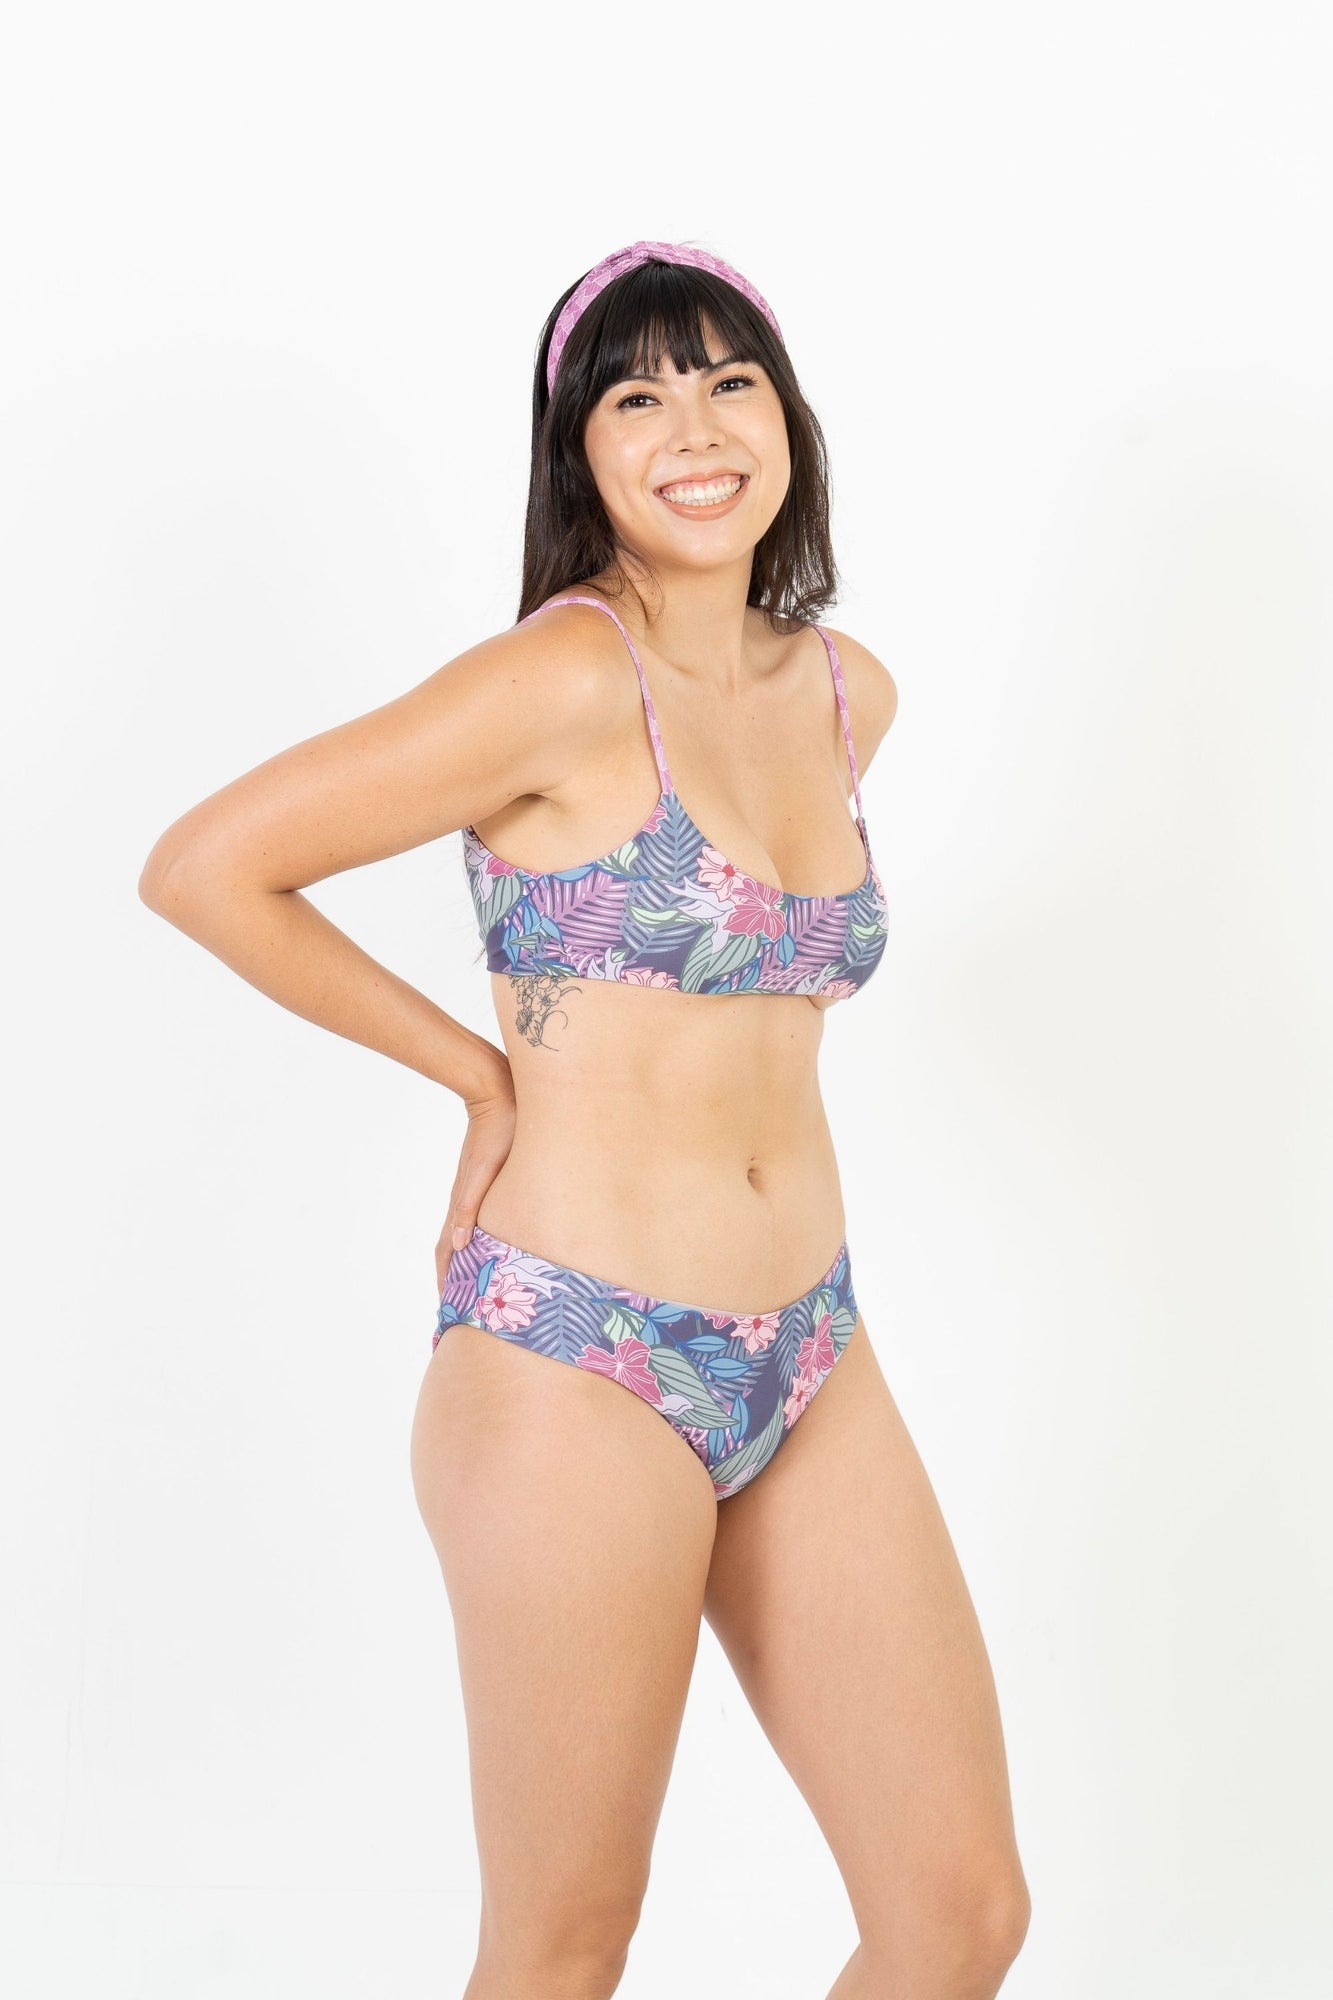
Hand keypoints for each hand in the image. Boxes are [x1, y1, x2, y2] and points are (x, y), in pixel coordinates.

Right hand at [435, 1075, 516, 1294]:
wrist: (495, 1093)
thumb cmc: (499, 1130)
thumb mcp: (484, 1171)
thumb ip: (469, 1206)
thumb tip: (460, 1246)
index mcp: (463, 1205)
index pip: (448, 1254)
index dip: (447, 1283)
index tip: (448, 1311)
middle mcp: (463, 1202)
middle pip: (451, 1250)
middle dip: (453, 1281)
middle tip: (457, 1309)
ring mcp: (470, 1192)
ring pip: (462, 1237)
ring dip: (462, 1264)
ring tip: (468, 1287)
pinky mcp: (482, 1180)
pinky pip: (473, 1219)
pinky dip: (473, 1240)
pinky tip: (482, 1245)